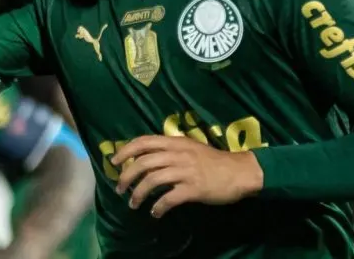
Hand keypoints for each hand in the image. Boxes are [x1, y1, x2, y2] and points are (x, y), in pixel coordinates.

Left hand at [111, 136, 263, 217]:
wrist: (240, 172)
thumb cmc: (213, 161)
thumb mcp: (190, 147)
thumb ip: (170, 150)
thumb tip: (146, 158)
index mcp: (176, 142)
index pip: (144, 141)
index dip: (125, 151)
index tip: (114, 162)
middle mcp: (178, 154)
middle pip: (143, 163)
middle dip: (127, 177)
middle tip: (120, 189)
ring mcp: (186, 171)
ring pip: (152, 181)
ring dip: (139, 194)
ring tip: (133, 204)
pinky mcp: (194, 189)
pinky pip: (169, 199)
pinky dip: (158, 207)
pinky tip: (155, 213)